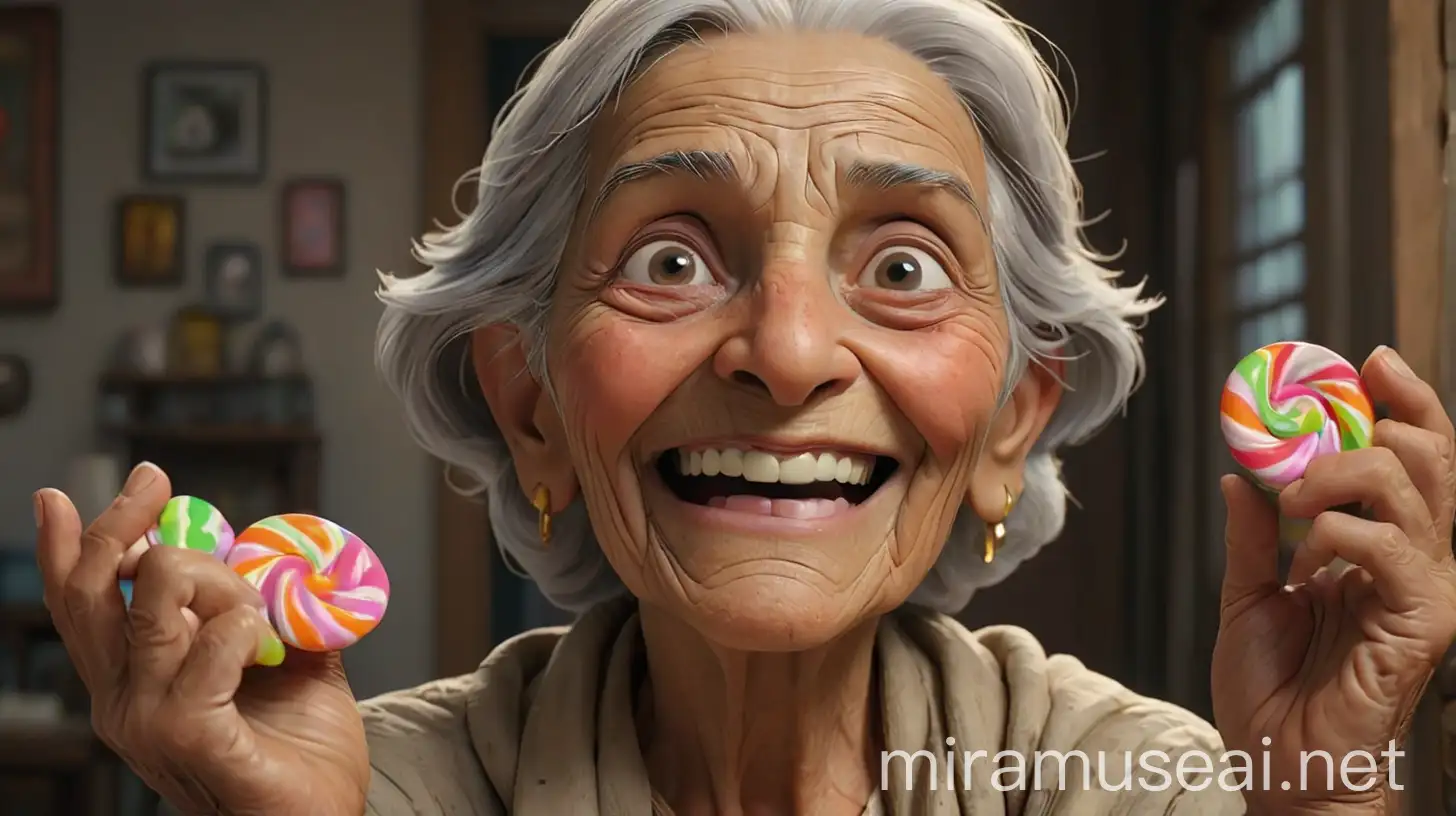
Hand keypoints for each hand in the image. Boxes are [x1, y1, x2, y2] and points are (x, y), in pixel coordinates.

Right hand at [34, 463, 368, 815]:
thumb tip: (277, 554)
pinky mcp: (186, 736)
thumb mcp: (287, 662)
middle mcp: (122, 701)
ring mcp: (145, 721)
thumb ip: (272, 611)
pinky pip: (210, 647)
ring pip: (158, 599)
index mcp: (133, 683)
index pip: (79, 606)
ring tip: (262, 614)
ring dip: (223, 582)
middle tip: (159, 484)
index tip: (67, 494)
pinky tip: (269, 646)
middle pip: (96, 588)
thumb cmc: (302, 752)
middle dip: (125, 520)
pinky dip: (247, 627)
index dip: (69, 545)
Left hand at [1212, 346, 1455, 811]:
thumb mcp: (1247, 597)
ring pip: (1416, 490)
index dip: (1405, 404)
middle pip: (1434, 460)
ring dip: (1347, 470)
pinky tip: (1306, 554)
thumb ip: (1254, 537)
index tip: (1368, 360)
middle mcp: (1415, 564)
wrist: (1277, 766)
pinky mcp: (1419, 624)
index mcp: (1382, 551)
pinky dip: (1341, 532)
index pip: (1414, 462)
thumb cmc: (1269, 693)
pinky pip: (1392, 548)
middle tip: (1330, 414)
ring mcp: (1423, 593)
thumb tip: (1241, 476)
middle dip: (1388, 417)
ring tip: (1295, 492)